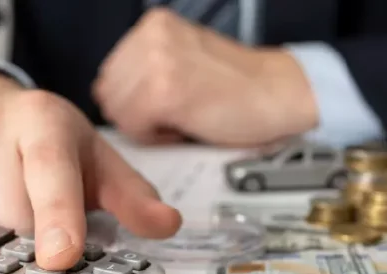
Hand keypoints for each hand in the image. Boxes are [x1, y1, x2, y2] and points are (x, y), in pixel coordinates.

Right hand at [0, 73, 181, 270]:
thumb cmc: (43, 143)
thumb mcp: (93, 161)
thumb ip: (132, 196)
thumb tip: (164, 224)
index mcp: (42, 119)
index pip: (49, 174)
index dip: (57, 219)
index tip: (61, 257)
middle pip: (9, 215)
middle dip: (28, 239)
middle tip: (40, 233)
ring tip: (6, 217)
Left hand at [93, 8, 318, 146]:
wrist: (279, 93)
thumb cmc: (237, 85)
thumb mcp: (183, 56)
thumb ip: (146, 66)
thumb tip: (109, 93)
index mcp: (153, 23)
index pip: (110, 72)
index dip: (133, 98)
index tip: (165, 104)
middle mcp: (150, 35)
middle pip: (108, 92)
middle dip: (135, 112)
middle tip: (175, 114)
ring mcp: (156, 61)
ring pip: (118, 111)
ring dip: (145, 125)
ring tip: (182, 119)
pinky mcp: (165, 91)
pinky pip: (135, 127)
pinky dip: (157, 136)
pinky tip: (185, 127)